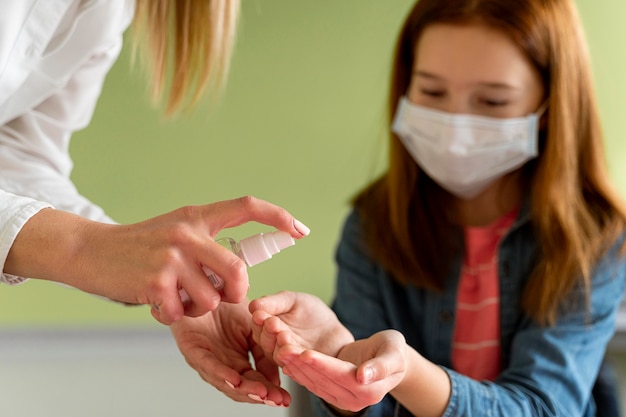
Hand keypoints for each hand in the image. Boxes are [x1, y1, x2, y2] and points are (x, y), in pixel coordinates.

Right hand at [5, 196, 309, 323]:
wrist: (90, 251)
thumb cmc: (138, 247)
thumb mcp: (175, 232)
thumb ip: (205, 244)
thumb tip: (238, 272)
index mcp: (197, 216)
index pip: (246, 206)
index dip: (278, 217)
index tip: (300, 230)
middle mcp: (188, 233)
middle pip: (238, 271)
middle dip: (237, 294)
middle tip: (223, 298)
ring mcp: (172, 256)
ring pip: (212, 299)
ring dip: (198, 308)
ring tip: (178, 299)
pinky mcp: (156, 281)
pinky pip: (182, 312)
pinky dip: (173, 316)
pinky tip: (158, 304)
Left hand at [169, 300, 289, 406]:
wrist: (206, 284)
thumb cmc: (226, 305)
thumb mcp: (254, 328)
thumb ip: (264, 352)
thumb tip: (277, 380)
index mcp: (237, 361)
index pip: (255, 381)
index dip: (270, 391)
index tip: (286, 399)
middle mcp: (222, 364)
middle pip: (241, 387)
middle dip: (260, 394)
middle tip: (276, 400)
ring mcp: (206, 359)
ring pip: (224, 381)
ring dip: (243, 388)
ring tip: (261, 393)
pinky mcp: (192, 349)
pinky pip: (207, 364)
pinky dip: (221, 374)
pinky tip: (234, 379)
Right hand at [249, 291, 353, 364]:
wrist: (336, 332)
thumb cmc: (313, 314)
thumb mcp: (294, 301)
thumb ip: (275, 302)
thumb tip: (253, 305)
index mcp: (267, 328)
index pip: (258, 326)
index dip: (259, 320)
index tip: (260, 314)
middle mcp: (272, 346)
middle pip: (265, 342)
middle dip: (268, 332)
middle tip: (272, 323)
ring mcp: (285, 360)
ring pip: (277, 355)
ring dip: (279, 346)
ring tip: (284, 336)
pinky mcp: (298, 372)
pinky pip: (293, 367)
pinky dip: (293, 359)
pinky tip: (293, 351)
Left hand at [278, 330, 407, 412]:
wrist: (389, 358)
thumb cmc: (394, 351)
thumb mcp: (394, 352)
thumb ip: (382, 365)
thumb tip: (363, 377)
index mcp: (370, 390)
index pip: (340, 375)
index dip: (322, 364)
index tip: (305, 352)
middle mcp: (354, 400)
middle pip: (323, 380)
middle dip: (302, 364)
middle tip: (284, 348)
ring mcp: (342, 399)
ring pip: (314, 382)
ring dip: (296, 367)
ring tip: (281, 350)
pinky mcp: (332, 393)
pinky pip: (312, 383)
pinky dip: (298, 372)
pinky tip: (286, 360)